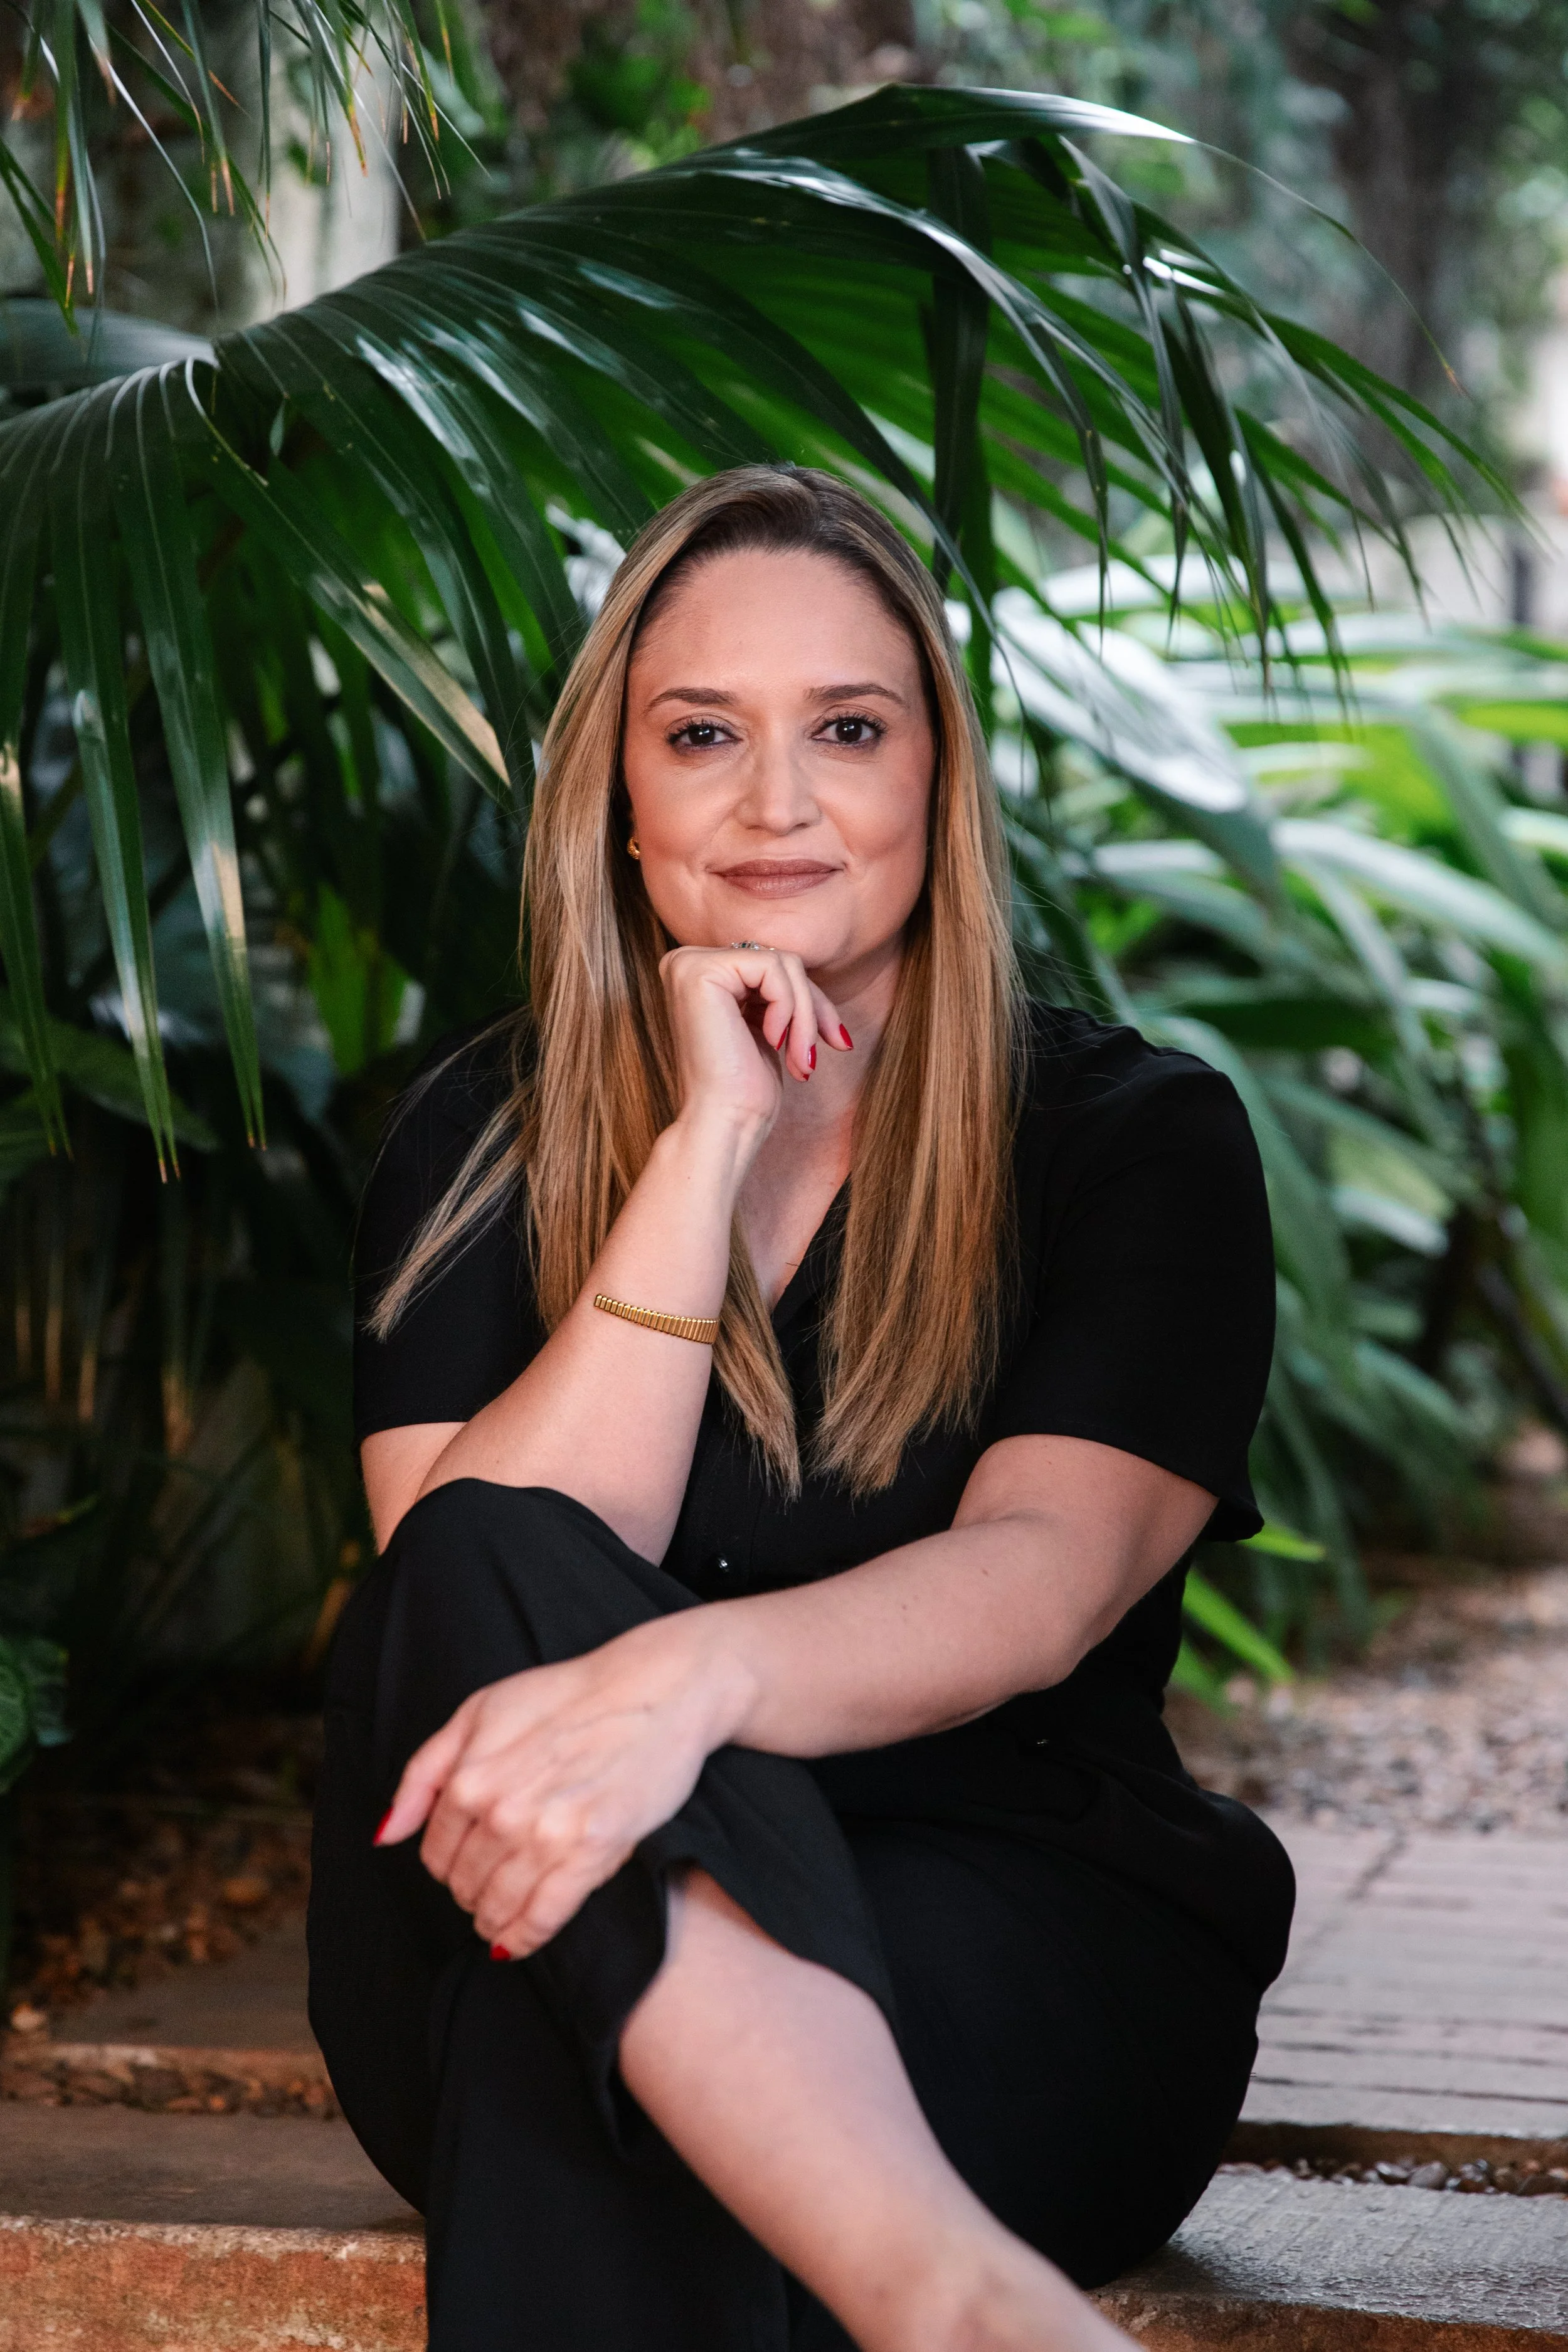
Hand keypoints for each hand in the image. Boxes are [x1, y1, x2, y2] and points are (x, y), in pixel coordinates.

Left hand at [374, 1617, 746, 1957]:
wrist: (654, 1690)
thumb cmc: (567, 1696)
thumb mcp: (479, 1711)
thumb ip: (424, 1772)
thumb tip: (385, 1835)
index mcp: (469, 1776)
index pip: (434, 1852)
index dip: (446, 1861)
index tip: (463, 1860)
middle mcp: (501, 1811)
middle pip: (464, 1883)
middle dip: (469, 1889)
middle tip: (487, 1884)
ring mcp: (548, 1835)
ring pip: (498, 1906)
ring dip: (492, 1919)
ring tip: (497, 1918)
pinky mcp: (592, 1853)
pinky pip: (543, 1918)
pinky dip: (524, 1938)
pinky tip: (518, 1940)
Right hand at [659, 945, 850, 1139]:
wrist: (724, 1123)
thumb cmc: (745, 1089)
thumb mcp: (768, 1026)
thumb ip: (777, 992)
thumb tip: (810, 972)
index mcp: (698, 975)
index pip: (772, 967)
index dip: (810, 1002)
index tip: (835, 1041)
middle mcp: (686, 962)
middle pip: (779, 962)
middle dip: (813, 1009)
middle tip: (821, 1053)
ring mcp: (689, 963)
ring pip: (783, 964)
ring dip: (805, 1015)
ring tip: (801, 1058)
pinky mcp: (700, 970)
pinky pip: (773, 968)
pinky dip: (789, 1008)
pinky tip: (774, 1042)